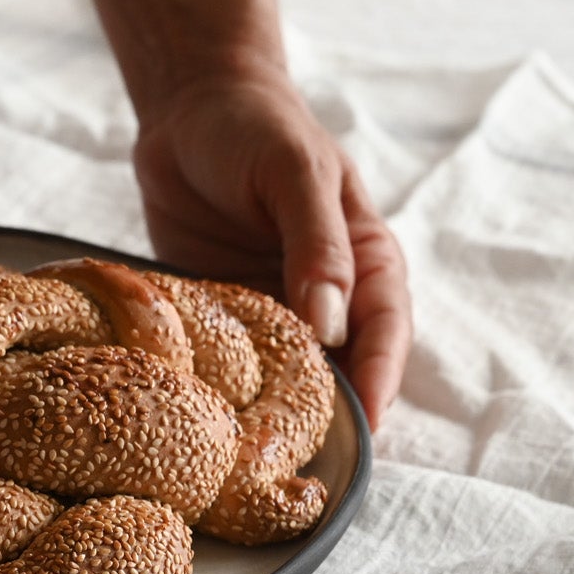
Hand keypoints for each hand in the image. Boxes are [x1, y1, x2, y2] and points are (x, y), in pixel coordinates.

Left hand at [130, 68, 410, 428]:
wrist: (189, 108)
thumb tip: (331, 324)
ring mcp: (273, 307)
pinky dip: (225, 391)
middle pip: (341, 368)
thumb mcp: (294, 174)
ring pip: (286, 375)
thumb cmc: (256, 129)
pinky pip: (231, 361)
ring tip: (257, 459)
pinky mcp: (224, 313)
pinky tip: (207, 422)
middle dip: (329, 415)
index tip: (365, 431)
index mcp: (366, 260)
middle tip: (305, 465)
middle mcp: (327, 294)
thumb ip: (315, 244)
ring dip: (276, 412)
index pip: (385, 333)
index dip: (378, 383)